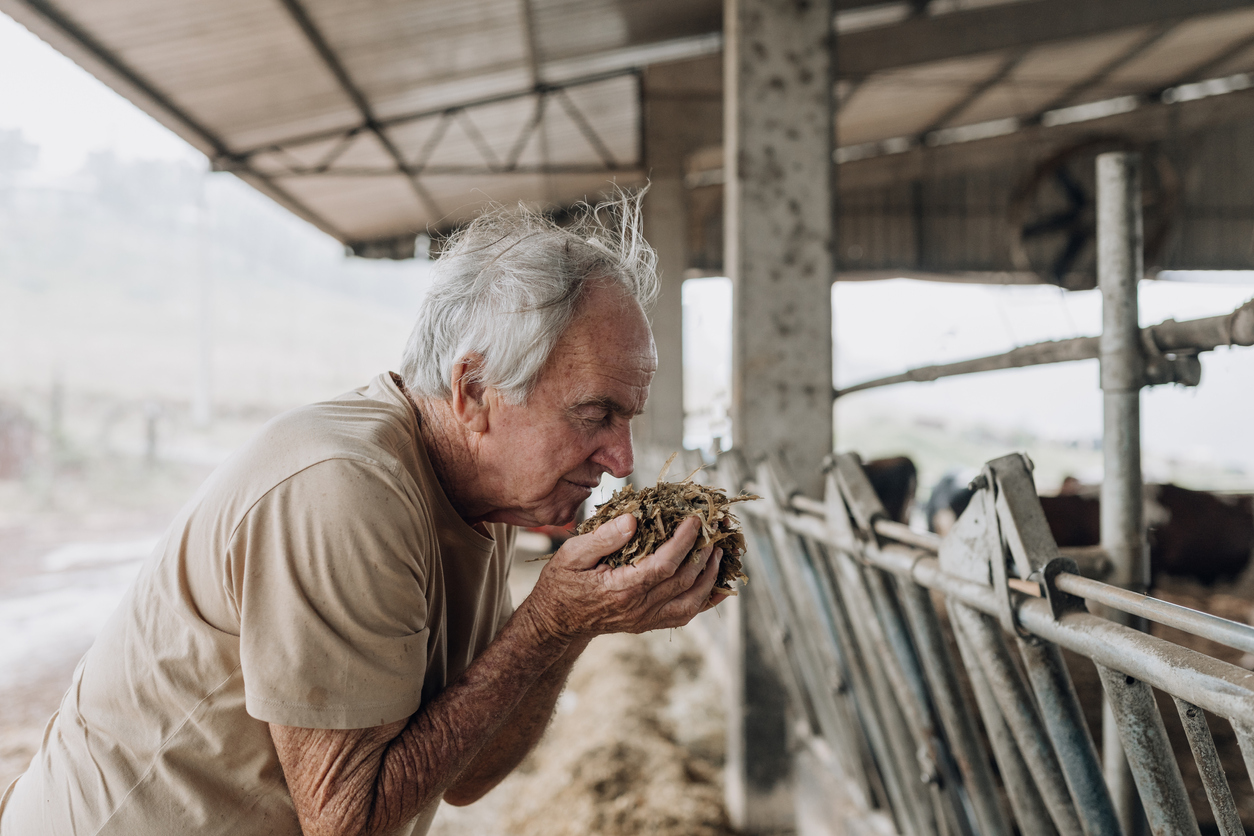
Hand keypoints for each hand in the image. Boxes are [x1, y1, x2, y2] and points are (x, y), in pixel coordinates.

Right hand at [520, 515, 725, 640]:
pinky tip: (718, 584)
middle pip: (684, 580)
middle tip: (714, 527)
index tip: (694, 520)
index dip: (684, 541)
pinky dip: (706, 599)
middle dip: (703, 551)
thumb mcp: (571, 554)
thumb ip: (603, 538)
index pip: (664, 564)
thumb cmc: (562, 583)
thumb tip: (634, 520)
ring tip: (718, 550)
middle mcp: (638, 607)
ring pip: (692, 600)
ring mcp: (646, 618)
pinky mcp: (649, 622)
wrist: (556, 622)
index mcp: (621, 588)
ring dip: (710, 575)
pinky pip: (686, 615)